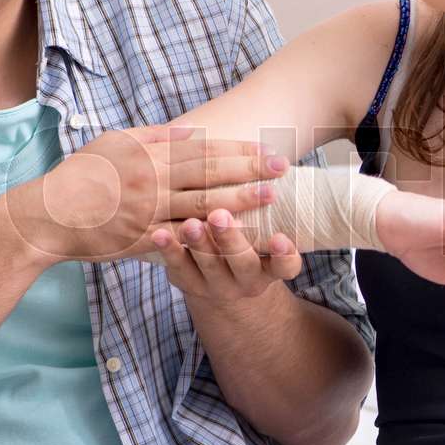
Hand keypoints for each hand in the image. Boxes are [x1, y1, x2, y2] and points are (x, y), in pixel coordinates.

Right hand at [7, 125, 288, 263]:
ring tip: (270, 200)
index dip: (238, 151)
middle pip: (209, 175)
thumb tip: (191, 131)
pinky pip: (183, 238)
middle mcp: (150, 181)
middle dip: (249, 173)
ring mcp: (146, 212)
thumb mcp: (114, 143)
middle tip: (283, 171)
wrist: (47, 216)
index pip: (202, 150)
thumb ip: (154, 137)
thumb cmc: (81, 176)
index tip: (267, 150)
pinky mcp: (141, 239)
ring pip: (201, 207)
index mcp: (146, 155)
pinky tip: (236, 237)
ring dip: (239, 203)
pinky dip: (211, 237)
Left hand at [150, 207, 304, 302]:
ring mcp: (216, 283)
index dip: (283, 255)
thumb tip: (275, 158)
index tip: (279, 239)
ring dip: (199, 242)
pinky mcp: (188, 282)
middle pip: (241, 262)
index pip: (285, 265)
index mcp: (271, 267)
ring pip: (208, 264)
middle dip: (231, 238)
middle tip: (219, 216)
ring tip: (190, 224)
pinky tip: (159, 235)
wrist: (222, 286)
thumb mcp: (267, 241)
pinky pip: (178, 267)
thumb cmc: (248, 247)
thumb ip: (269, 208)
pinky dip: (169, 250)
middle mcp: (246, 279)